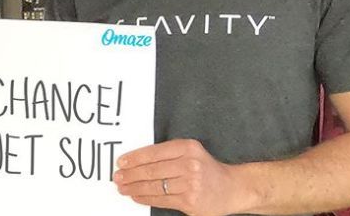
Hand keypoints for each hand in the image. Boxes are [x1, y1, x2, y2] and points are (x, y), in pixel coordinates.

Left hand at [113, 139, 252, 215]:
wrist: (232, 188)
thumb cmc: (206, 169)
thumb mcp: (190, 152)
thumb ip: (168, 154)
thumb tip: (137, 161)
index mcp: (187, 147)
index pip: (154, 152)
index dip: (135, 158)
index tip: (122, 162)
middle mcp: (189, 164)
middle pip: (152, 169)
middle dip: (131, 174)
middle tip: (117, 176)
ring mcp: (190, 184)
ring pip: (155, 185)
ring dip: (135, 188)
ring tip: (122, 187)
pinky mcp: (190, 202)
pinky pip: (162, 199)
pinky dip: (146, 198)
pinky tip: (136, 196)